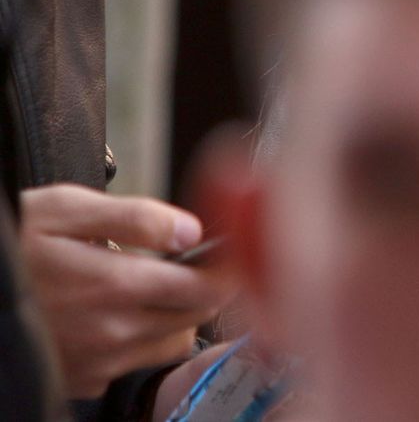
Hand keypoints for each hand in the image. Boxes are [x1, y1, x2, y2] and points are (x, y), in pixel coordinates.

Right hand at [20, 184, 234, 398]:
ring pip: (172, 342)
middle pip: (196, 316)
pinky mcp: (82, 380)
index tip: (225, 251)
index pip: (207, 287)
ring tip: (147, 287)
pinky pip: (135, 363)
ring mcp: (97, 362)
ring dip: (174, 316)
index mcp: (114, 284)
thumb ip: (138, 217)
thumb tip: (191, 230)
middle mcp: (110, 332)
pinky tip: (115, 314)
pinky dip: (138, 340)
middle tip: (188, 263)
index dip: (225, 267)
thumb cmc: (12, 242)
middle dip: (202, 287)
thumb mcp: (67, 209)